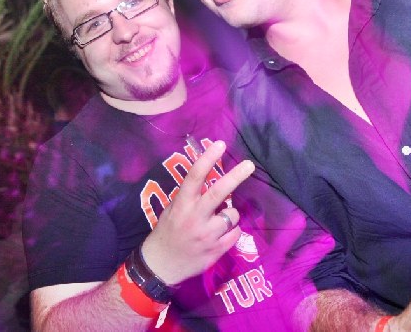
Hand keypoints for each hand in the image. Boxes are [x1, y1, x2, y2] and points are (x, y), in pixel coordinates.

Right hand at [141, 140, 253, 284]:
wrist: (160, 266)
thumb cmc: (168, 232)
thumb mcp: (173, 209)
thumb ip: (191, 196)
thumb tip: (213, 177)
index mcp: (181, 205)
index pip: (194, 177)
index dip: (207, 159)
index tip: (220, 144)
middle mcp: (194, 218)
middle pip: (218, 193)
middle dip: (235, 177)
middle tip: (249, 165)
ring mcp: (206, 235)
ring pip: (232, 214)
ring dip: (229, 214)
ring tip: (217, 221)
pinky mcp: (216, 250)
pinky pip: (235, 233)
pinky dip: (231, 231)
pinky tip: (220, 235)